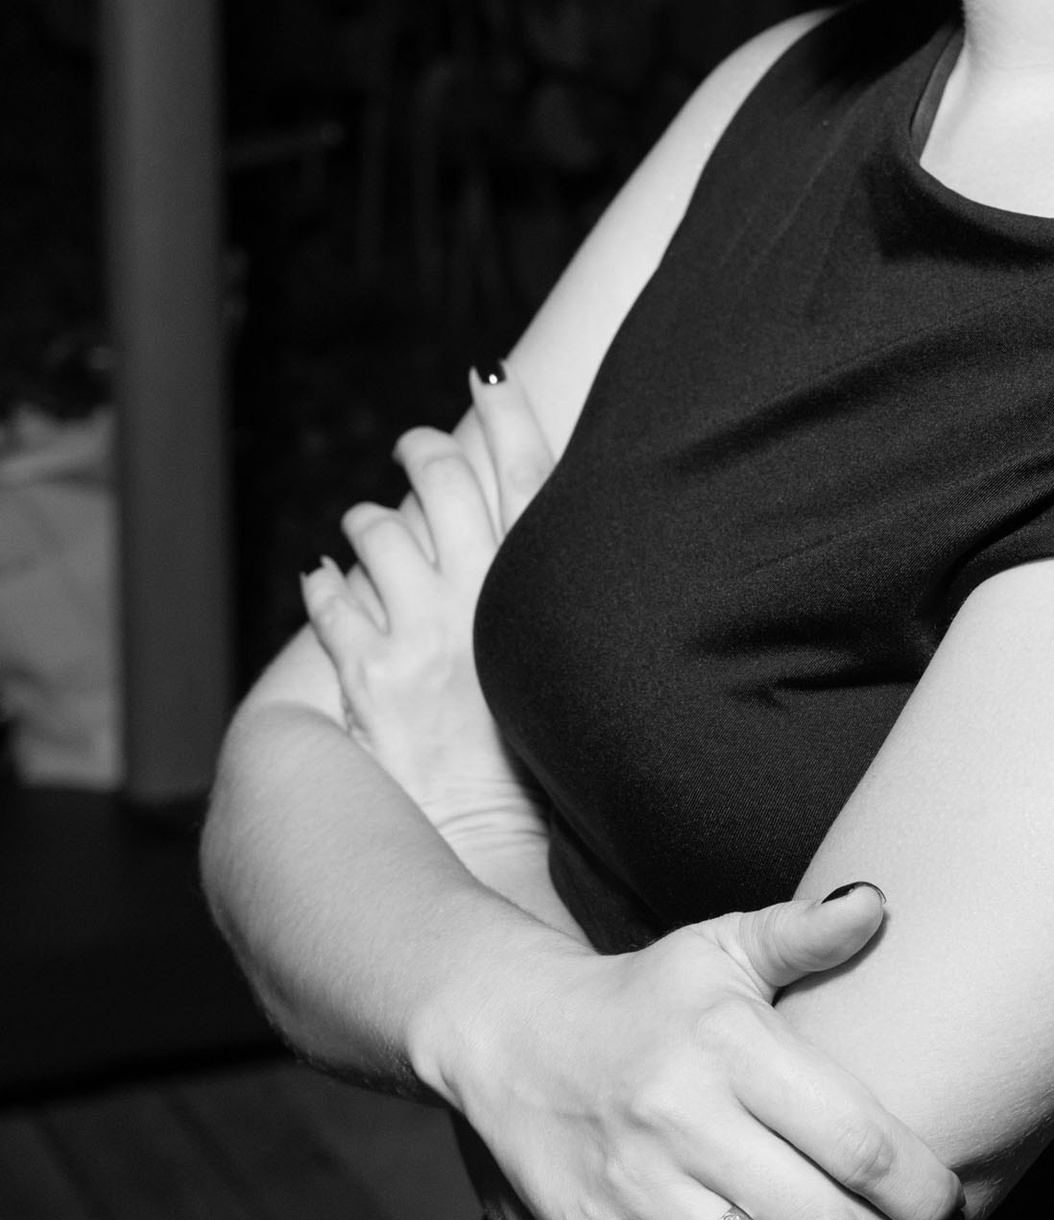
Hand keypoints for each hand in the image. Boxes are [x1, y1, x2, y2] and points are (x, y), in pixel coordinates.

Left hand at [302, 363, 551, 841]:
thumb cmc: (546, 767)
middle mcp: (478, 605)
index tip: (488, 371)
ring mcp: (418, 638)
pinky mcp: (367, 678)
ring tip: (367, 525)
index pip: (527, 478)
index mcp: (534, 597)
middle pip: (446, 486)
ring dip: (370, 521)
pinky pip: (331, 605)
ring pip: (379, 534)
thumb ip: (551, 601)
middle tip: (418, 442)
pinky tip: (322, 578)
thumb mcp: (565, 668)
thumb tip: (546, 546)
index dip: (507, 416)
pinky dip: (323, 586)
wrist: (493, 847)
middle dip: (427, 452)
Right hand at [433, 880, 965, 1219]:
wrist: (510, 1035)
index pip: (857, 1140)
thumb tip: (879, 902)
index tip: (953, 1211)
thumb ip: (803, 931)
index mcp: (731, 1045)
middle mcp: (686, 1120)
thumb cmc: (643, 995)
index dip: (921, 1192)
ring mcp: (639, 1190)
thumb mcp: (718, 946)